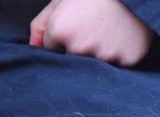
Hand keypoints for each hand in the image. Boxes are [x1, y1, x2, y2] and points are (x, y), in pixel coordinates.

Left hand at [30, 0, 153, 66]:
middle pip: (70, 60)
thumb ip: (41, 24)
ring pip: (93, 66)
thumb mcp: (63, 0)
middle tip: (94, 27)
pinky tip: (124, 38)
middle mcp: (78, 47)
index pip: (50, 49)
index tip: (77, 23)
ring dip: (99, 54)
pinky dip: (120, 55)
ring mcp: (103, 56)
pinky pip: (118, 67)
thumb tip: (32, 48)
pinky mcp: (127, 60)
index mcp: (60, 29)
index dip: (62, 36)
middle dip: (78, 49)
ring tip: (109, 31)